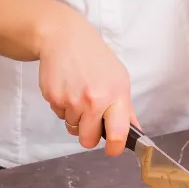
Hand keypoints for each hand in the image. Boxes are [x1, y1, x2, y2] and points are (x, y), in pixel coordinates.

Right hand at [37, 13, 136, 155]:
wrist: (64, 37)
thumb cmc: (95, 58)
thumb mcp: (119, 79)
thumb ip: (126, 110)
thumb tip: (136, 131)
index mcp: (115, 96)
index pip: (117, 134)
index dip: (115, 148)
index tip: (113, 150)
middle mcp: (93, 100)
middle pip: (88, 140)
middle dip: (89, 136)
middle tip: (91, 121)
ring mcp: (71, 100)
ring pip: (72, 128)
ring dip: (75, 118)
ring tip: (79, 95)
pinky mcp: (53, 97)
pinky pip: (59, 115)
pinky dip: (63, 107)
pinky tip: (67, 88)